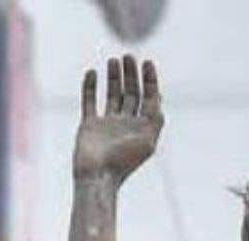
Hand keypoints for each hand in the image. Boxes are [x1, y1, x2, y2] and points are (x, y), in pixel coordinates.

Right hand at [73, 56, 162, 183]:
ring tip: (114, 60)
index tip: (148, 63)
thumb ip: (155, 119)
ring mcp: (107, 124)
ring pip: (112, 95)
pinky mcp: (89, 125)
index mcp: (143, 128)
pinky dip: (91, 87)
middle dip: (131, 75)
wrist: (98, 176)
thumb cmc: (124, 162)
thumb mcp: (148, 141)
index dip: (150, 80)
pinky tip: (93, 73)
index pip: (149, 99)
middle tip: (129, 56)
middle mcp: (127, 124)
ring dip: (114, 77)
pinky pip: (90, 101)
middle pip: (132, 93)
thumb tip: (159, 97)